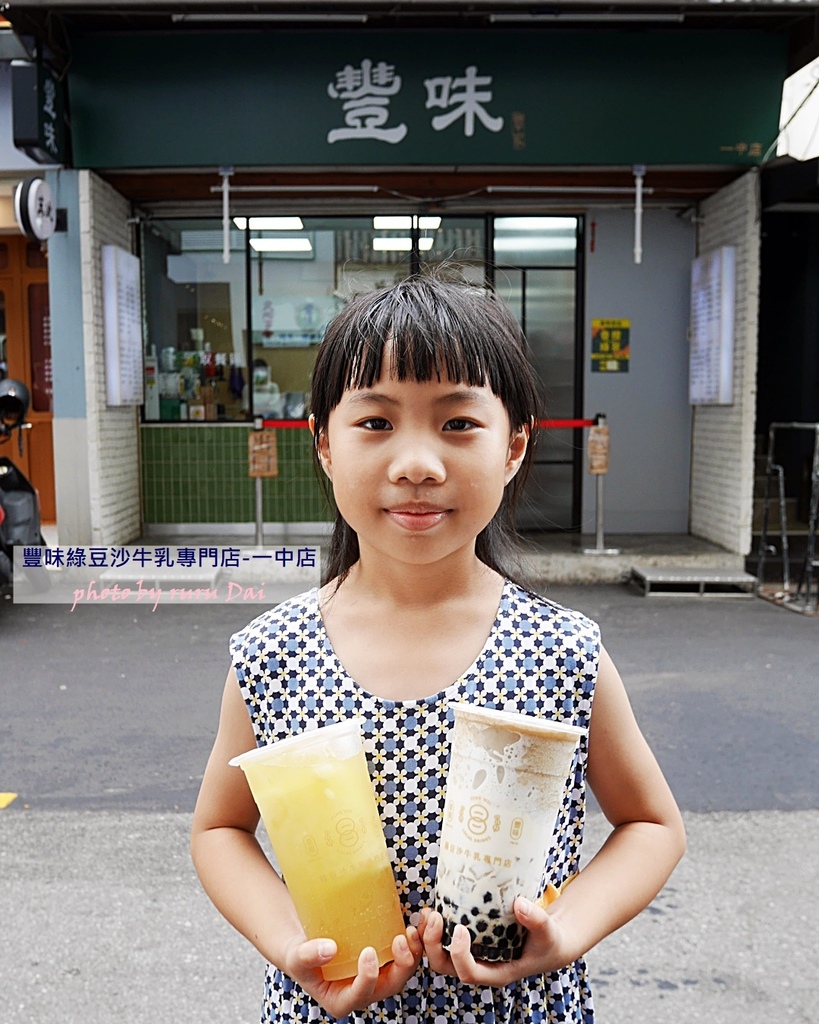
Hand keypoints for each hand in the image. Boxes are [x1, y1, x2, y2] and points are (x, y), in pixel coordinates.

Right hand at [280, 927, 422, 1016]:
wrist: (307, 944)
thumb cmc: (301, 956)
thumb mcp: (296, 958)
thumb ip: (307, 956)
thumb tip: (328, 949)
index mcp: (343, 1000)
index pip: (361, 995)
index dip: (368, 978)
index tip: (368, 953)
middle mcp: (364, 991)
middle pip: (390, 984)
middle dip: (401, 965)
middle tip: (399, 939)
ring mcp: (377, 976)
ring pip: (402, 970)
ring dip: (412, 952)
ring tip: (411, 930)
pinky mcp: (384, 959)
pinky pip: (403, 954)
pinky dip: (411, 941)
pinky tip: (413, 923)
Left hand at [418, 898, 568, 985]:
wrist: (548, 940)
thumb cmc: (548, 941)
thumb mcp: (549, 932)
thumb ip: (537, 920)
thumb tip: (520, 904)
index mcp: (497, 973)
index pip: (469, 973)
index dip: (459, 954)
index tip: (461, 928)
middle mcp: (480, 967)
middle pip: (445, 966)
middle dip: (433, 944)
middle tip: (435, 916)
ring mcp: (472, 955)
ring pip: (439, 955)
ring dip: (428, 936)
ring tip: (429, 911)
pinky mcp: (468, 941)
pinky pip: (442, 940)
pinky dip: (434, 927)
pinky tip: (434, 908)